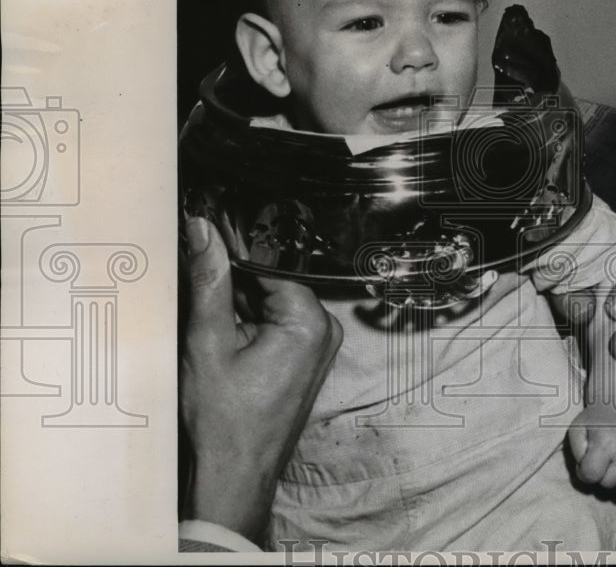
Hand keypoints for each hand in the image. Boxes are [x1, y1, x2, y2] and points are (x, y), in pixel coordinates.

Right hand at [180, 217, 341, 542]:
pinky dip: (248, 327)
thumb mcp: (208, 342)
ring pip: (270, 304)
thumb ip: (209, 281)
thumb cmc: (224, 421)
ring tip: (212, 333)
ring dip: (238, 308)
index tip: (201, 243)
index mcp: (310, 321)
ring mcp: (318, 346)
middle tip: (200, 300)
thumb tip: (204, 230)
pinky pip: (275, 326)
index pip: (268, 264)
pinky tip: (224, 342)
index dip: (231, 256)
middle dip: (233, 287)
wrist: (235, 477)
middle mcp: (324, 329)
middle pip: (271, 283)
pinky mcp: (305, 360)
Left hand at [567, 405, 615, 492]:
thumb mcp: (578, 430)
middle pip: (608, 484)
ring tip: (614, 466)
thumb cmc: (597, 419)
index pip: (590, 476)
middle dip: (601, 477)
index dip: (585, 473)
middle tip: (602, 463)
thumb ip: (577, 454)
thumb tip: (586, 474)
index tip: (587, 463)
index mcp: (605, 443)